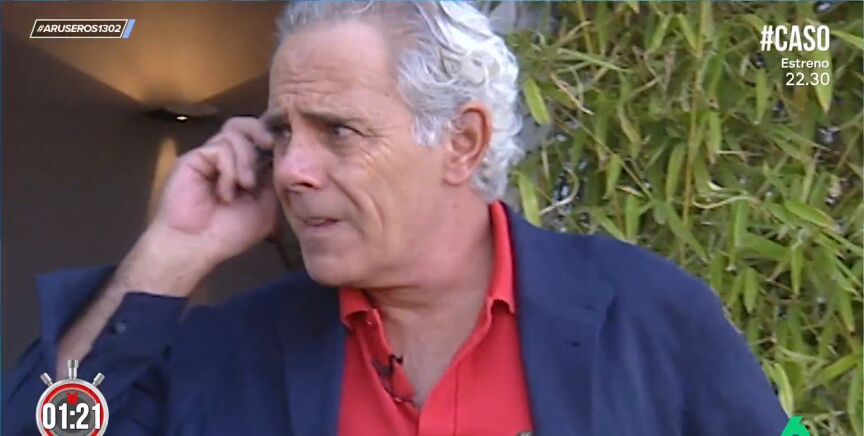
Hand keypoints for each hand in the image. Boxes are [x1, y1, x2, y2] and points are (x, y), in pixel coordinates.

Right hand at [144, 116, 278, 272]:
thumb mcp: (267, 209)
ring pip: (234, 132)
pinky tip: (226, 194)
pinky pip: (219, 149)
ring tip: (246, 185)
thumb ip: (275, 183)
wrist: (196, 246)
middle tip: (270, 145)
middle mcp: (228, 157)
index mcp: (247, 167)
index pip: (261, 137)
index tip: (289, 139)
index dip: (275, 135)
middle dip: (261, 131)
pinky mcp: (194, 158)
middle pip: (245, 124)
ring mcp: (210, 156)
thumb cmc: (230, 232)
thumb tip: (288, 158)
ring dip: (246, 159)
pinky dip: (229, 170)